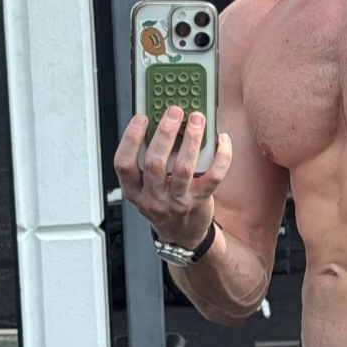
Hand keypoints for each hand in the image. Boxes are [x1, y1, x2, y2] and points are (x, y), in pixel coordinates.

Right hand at [114, 108, 231, 247]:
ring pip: (184, 168)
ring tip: (197, 119)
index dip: (130, 138)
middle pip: (154, 163)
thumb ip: (147, 157)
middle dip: (164, 133)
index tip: (141, 117)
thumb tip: (162, 118)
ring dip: (191, 140)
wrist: (182, 234)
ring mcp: (177, 201)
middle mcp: (153, 197)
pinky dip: (221, 156)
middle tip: (174, 111)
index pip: (123, 164)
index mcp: (134, 189)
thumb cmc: (163, 202)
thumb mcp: (144, 185)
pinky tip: (222, 140)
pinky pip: (213, 177)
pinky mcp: (200, 202)